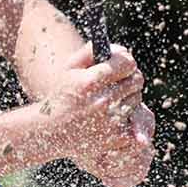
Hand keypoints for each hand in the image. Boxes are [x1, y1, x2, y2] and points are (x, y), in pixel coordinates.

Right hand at [48, 44, 153, 186]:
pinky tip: (114, 117)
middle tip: (120, 81)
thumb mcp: (69, 70)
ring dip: (128, 98)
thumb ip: (91, 51)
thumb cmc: (63, 96)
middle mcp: (102, 101)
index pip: (127, 63)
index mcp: (90, 82)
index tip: (123, 64)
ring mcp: (110, 122)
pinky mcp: (116, 137)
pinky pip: (135, 120)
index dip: (126, 62)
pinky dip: (128, 119)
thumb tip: (120, 49)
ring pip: (137, 100)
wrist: (51, 132)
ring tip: (112, 101)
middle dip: (129, 78)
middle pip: (136, 80)